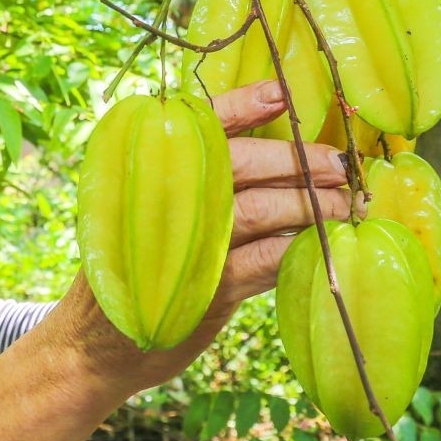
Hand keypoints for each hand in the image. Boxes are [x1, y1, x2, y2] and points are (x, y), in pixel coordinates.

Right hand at [56, 79, 356, 395]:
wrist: (95, 346)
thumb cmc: (138, 272)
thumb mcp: (151, 220)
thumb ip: (197, 189)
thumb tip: (276, 160)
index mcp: (150, 171)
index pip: (198, 126)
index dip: (242, 105)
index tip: (282, 94)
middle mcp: (162, 198)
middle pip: (240, 163)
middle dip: (296, 161)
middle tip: (339, 165)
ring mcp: (184, 245)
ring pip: (258, 209)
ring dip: (309, 205)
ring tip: (345, 206)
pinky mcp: (206, 291)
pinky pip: (265, 259)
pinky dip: (296, 247)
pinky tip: (319, 245)